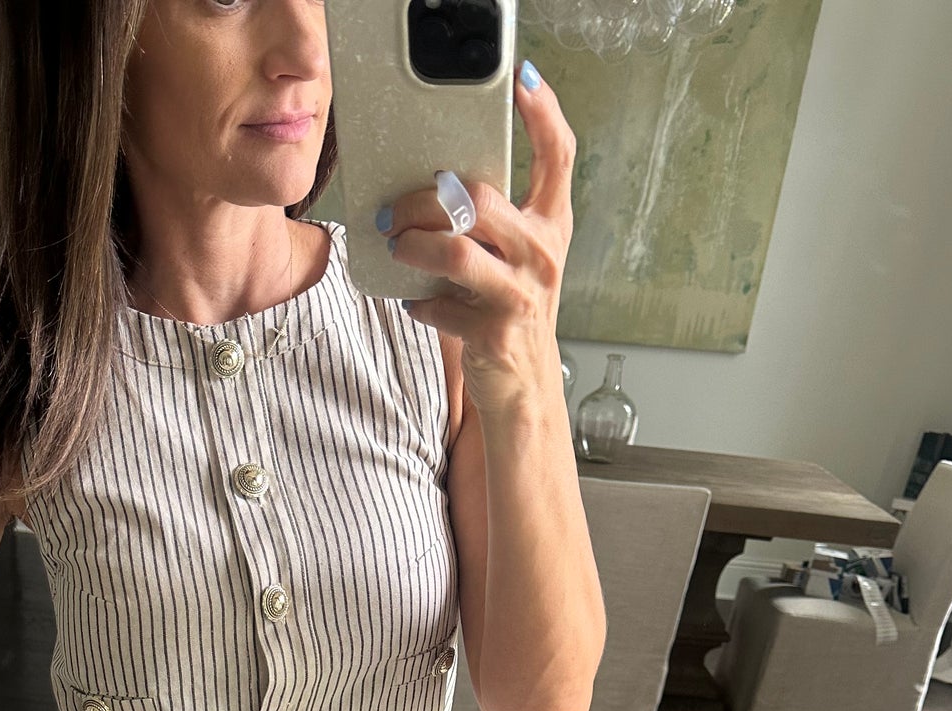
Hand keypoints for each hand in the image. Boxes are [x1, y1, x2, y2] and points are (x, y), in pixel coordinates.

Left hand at [384, 61, 574, 418]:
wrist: (525, 391)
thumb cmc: (510, 314)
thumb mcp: (514, 260)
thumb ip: (490, 222)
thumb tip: (434, 186)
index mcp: (550, 226)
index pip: (557, 157)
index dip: (542, 113)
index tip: (521, 79)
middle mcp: (542, 255)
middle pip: (480, 200)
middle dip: (424, 199)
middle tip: (394, 211)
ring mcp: (520, 294)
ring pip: (455, 250)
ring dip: (412, 245)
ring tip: (395, 247)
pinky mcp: (494, 332)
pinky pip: (440, 305)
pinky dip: (419, 304)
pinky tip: (415, 303)